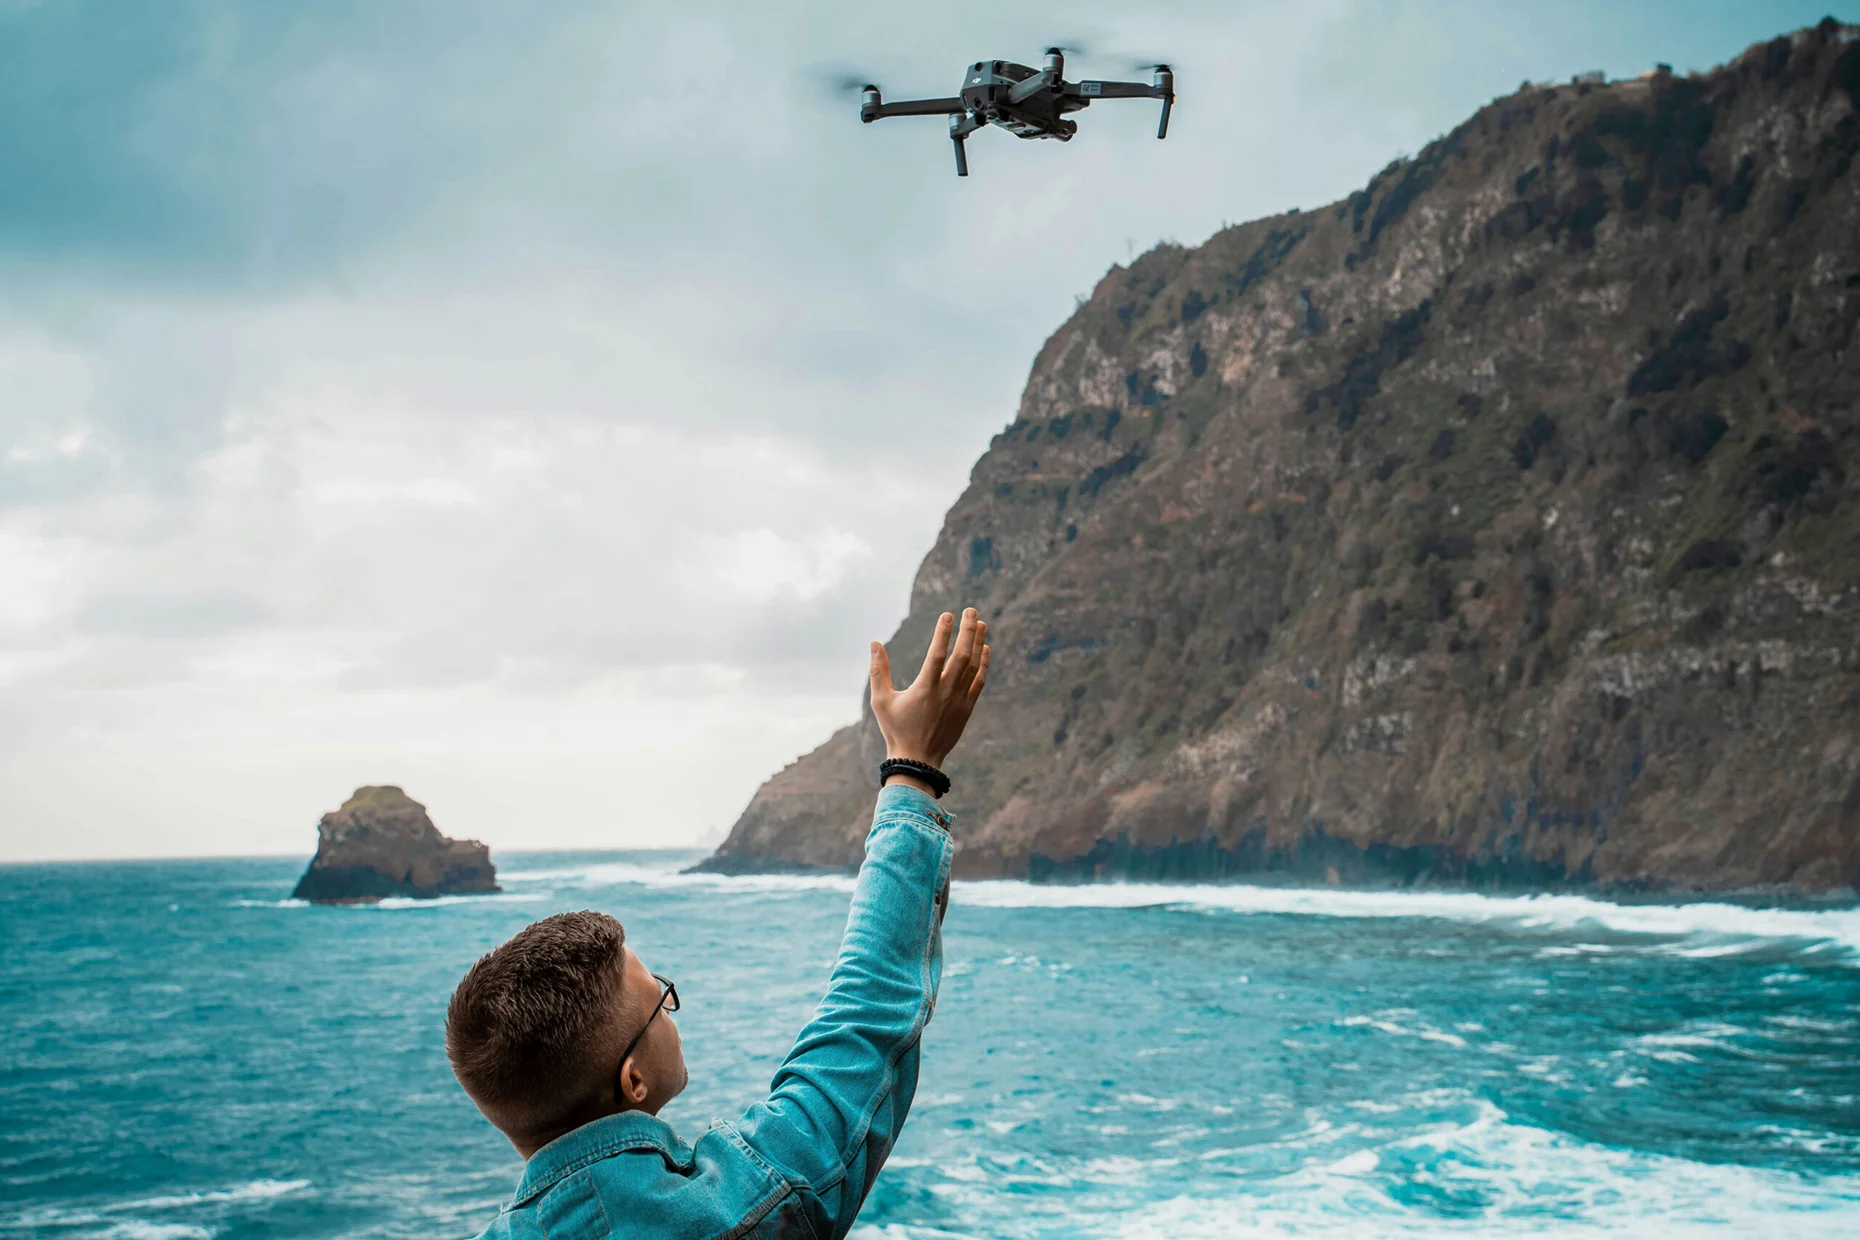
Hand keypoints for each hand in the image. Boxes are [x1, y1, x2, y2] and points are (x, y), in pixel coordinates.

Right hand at [869, 609, 990, 778]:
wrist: (918, 761)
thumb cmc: (896, 729)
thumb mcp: (880, 700)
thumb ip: (878, 670)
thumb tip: (874, 643)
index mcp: (925, 688)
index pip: (937, 653)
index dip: (944, 632)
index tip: (948, 614)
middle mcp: (945, 691)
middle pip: (962, 655)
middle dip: (967, 630)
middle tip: (970, 610)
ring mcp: (959, 700)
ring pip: (973, 666)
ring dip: (978, 643)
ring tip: (980, 623)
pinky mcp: (967, 709)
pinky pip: (979, 682)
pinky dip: (984, 664)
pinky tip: (985, 649)